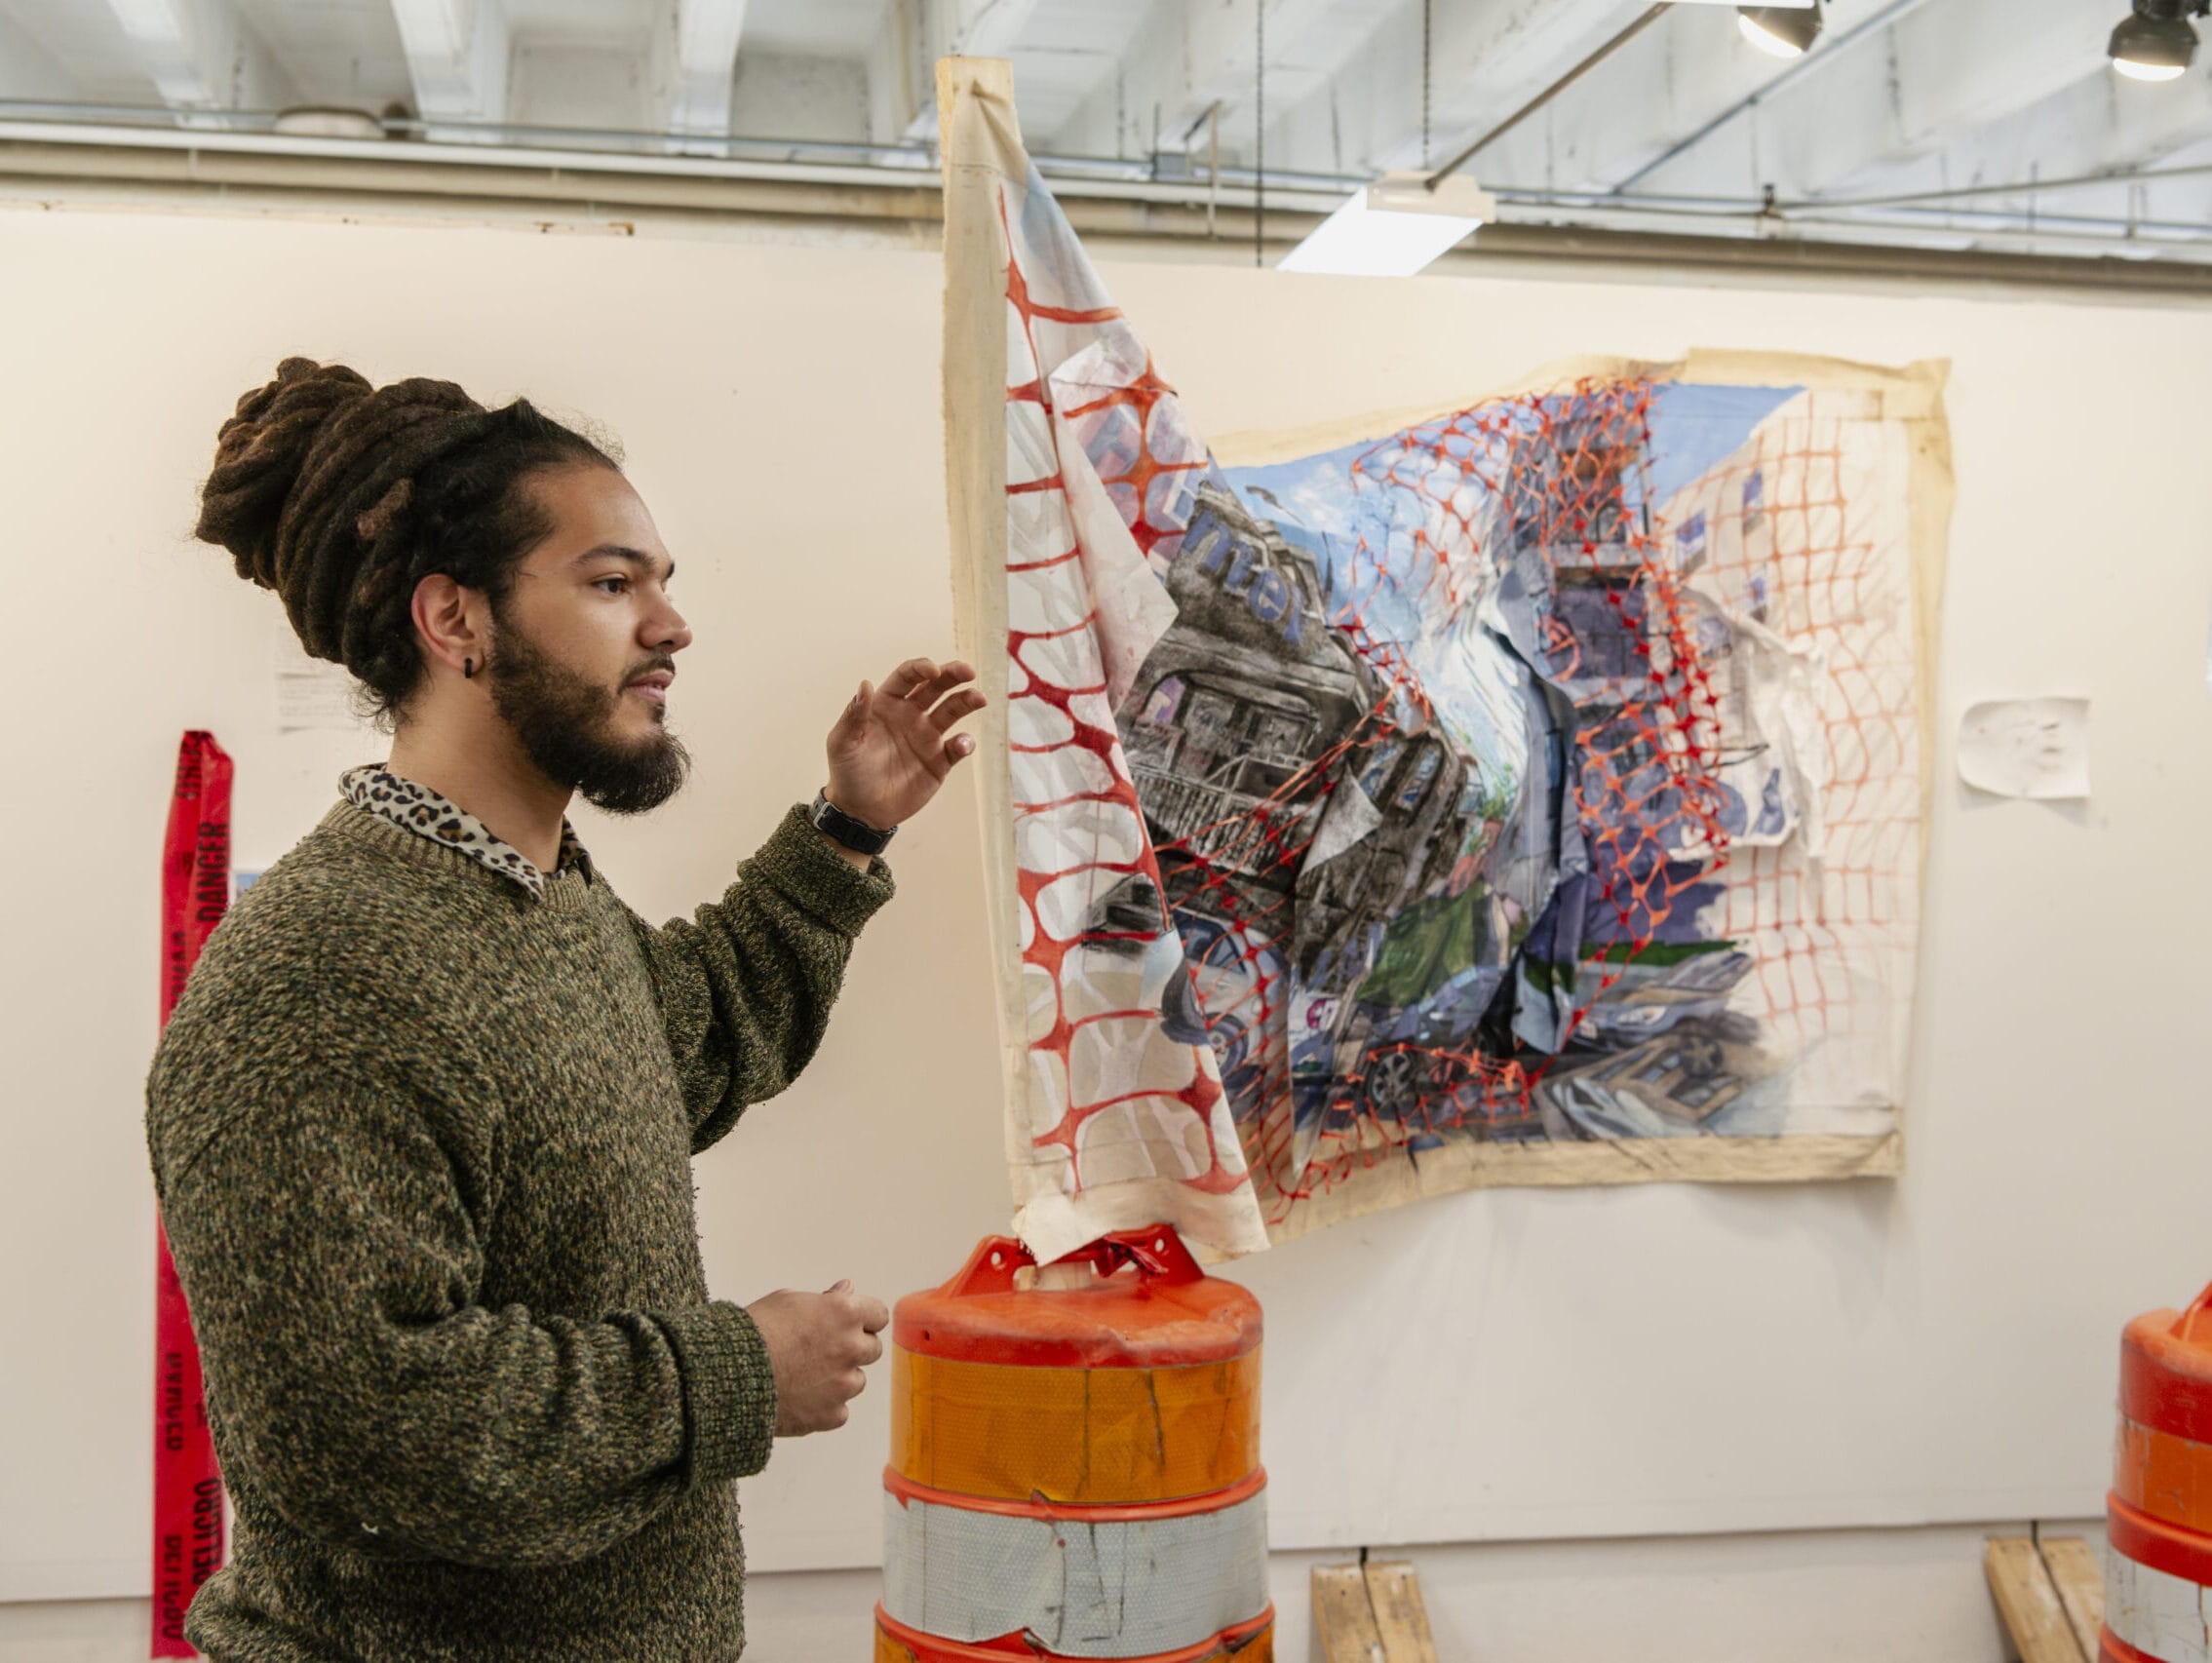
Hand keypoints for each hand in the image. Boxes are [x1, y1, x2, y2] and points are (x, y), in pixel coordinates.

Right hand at [745, 1280, 889, 1435]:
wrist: (728, 1376)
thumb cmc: (753, 1333)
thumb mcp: (787, 1300)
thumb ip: (825, 1298)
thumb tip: (847, 1289)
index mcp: (844, 1313)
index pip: (878, 1315)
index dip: (863, 1319)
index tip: (850, 1324)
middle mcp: (851, 1347)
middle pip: (872, 1349)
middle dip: (853, 1348)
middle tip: (823, 1350)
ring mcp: (843, 1384)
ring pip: (855, 1381)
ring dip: (839, 1379)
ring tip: (803, 1375)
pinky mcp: (831, 1415)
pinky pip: (839, 1410)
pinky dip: (824, 1407)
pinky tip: (799, 1397)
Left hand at [823, 657, 985, 830]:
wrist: (861, 811)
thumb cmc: (847, 773)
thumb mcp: (842, 743)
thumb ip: (853, 714)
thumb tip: (865, 683)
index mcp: (887, 704)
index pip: (908, 676)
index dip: (922, 668)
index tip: (934, 670)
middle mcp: (910, 715)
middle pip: (936, 686)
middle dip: (953, 674)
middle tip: (968, 671)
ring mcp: (927, 737)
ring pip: (953, 710)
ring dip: (967, 700)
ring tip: (980, 698)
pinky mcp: (940, 761)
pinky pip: (958, 747)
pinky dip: (965, 743)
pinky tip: (962, 745)